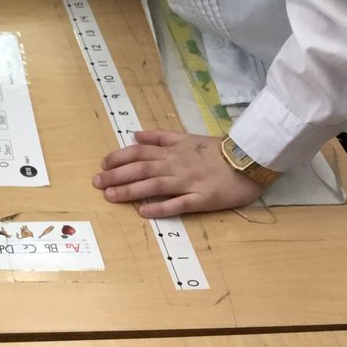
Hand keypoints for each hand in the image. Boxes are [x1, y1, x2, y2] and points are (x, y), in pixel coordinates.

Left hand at [92, 130, 265, 218]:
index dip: (119, 157)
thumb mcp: (187, 137)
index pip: (140, 152)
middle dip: (116, 175)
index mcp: (173, 150)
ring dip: (130, 191)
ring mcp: (188, 182)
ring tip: (110, 196)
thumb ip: (161, 136)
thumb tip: (135, 134)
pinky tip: (143, 212)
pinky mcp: (202, 199)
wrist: (250, 161)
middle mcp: (176, 165)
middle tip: (96, 182)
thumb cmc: (217, 150)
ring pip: (154, 185)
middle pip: (141, 168)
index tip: (102, 164)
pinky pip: (178, 204)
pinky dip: (160, 207)